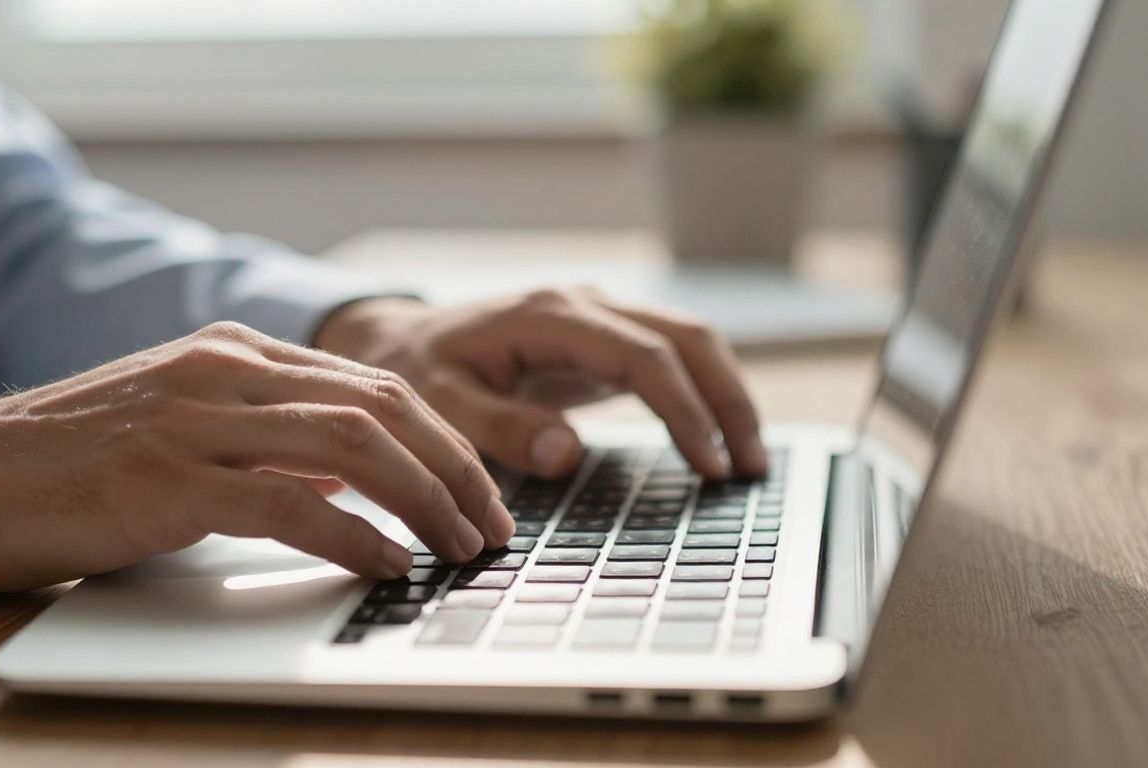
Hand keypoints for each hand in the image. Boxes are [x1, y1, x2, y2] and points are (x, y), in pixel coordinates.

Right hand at [0, 322, 512, 590]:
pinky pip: (291, 504)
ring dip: (424, 502)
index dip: (443, 441)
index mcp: (238, 354)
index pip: (376, 386)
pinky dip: (356, 536)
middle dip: (455, 470)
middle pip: (384, 408)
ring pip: (354, 446)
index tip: (480, 492)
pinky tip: (387, 563)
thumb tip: (352, 480)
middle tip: (491, 525)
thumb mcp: (189, 427)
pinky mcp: (168, 480)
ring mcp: (199, 420)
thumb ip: (269, 439)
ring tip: (459, 548)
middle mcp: (228, 372)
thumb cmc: (78, 459)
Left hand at [315, 289, 765, 479]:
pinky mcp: (602, 338)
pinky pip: (670, 354)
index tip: (710, 464)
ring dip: (725, 394)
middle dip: (727, 400)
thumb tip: (566, 454)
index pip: (645, 357)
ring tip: (747, 459)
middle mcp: (585, 305)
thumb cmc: (418, 371)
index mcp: (552, 317)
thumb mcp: (441, 403)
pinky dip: (702, 390)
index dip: (686, 411)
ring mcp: (598, 316)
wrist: (397, 338)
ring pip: (689, 340)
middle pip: (686, 338)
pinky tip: (716, 435)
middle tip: (749, 468)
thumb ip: (500, 428)